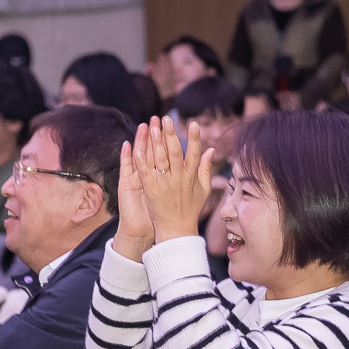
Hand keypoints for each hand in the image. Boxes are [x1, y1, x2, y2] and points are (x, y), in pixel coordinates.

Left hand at [132, 118, 215, 244]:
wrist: (177, 230)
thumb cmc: (191, 209)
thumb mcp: (203, 189)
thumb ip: (206, 168)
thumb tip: (211, 149)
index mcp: (191, 176)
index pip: (194, 153)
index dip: (194, 139)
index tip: (194, 124)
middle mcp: (179, 178)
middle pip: (175, 152)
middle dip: (171, 134)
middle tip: (166, 119)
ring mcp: (164, 184)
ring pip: (160, 159)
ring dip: (156, 142)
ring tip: (153, 127)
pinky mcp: (151, 190)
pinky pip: (146, 173)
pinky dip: (142, 161)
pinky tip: (137, 148)